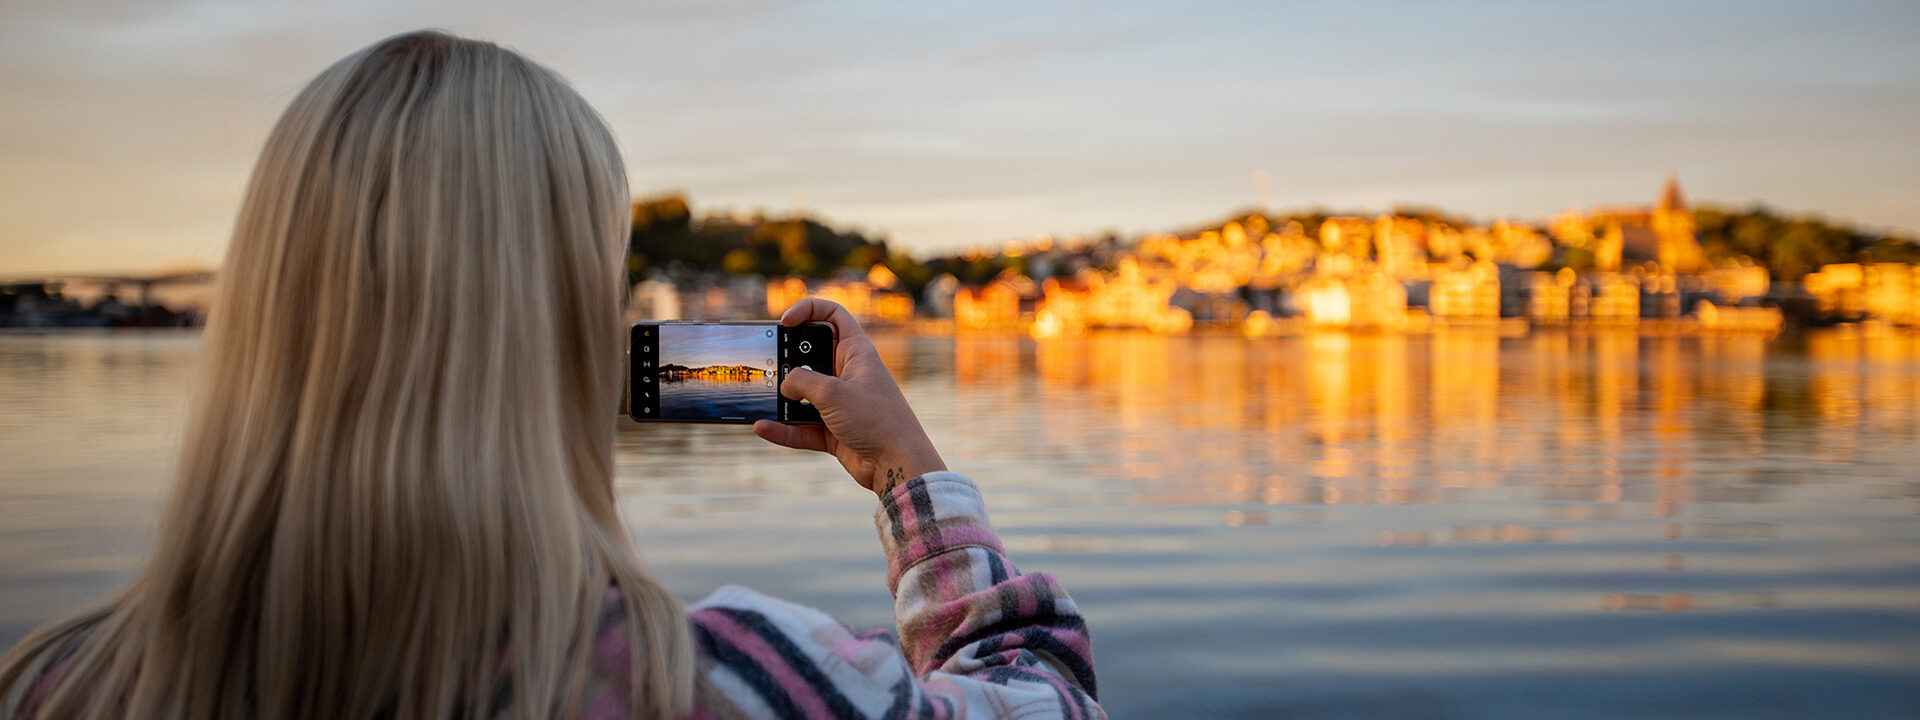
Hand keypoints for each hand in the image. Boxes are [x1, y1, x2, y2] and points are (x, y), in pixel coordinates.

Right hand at [753, 299, 945, 493]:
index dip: (808, 309)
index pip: (833, 315)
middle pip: (811, 356)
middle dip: (788, 359)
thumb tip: (784, 386)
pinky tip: (762, 427)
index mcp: (856, 352)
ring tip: (761, 398)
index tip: (785, 321)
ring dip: (782, 399)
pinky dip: (784, 428)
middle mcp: (847, 374)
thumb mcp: (832, 393)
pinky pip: (802, 426)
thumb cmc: (876, 420)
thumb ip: (801, 381)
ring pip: (803, 395)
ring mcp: (840, 403)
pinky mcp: (834, 430)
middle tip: (769, 364)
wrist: (898, 464)